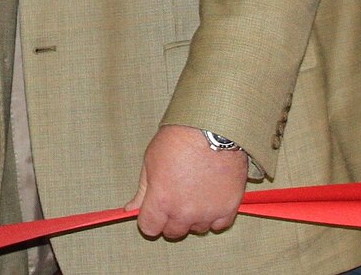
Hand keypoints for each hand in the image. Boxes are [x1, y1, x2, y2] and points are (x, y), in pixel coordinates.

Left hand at [124, 125, 246, 241]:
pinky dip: (215, 216)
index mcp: (161, 201)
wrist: (214, 128)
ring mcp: (207, 212)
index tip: (154, 211)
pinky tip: (211, 199)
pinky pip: (219, 225)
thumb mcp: (151, 160)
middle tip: (176, 198)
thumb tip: (131, 208)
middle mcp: (184, 212)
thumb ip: (143, 190)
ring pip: (197, 228)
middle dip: (171, 219)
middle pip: (173, 232)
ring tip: (196, 193)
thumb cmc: (180, 139)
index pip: (149, 229)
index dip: (150, 220)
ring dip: (194, 217)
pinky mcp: (228, 208)